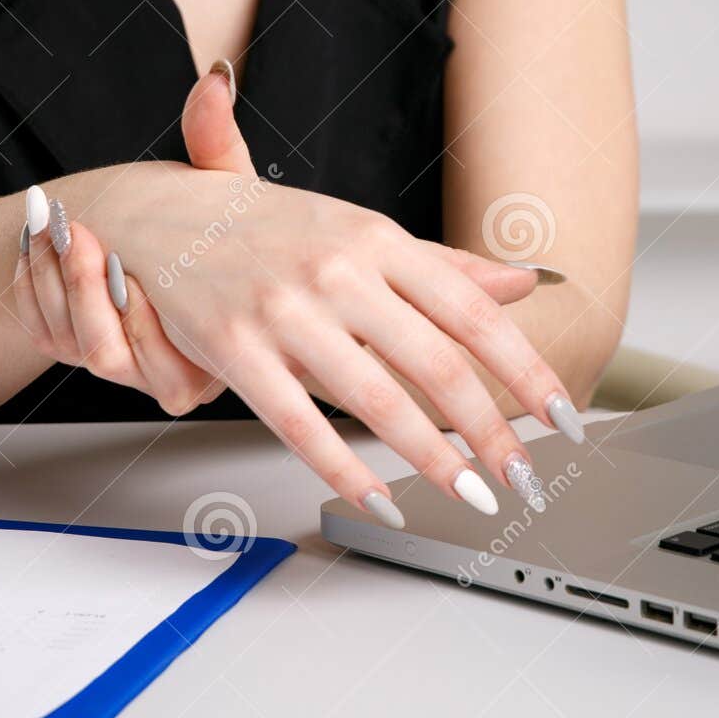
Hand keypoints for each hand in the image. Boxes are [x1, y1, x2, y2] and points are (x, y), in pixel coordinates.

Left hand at [10, 69, 257, 415]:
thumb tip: (216, 81)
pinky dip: (29, 287)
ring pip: (69, 344)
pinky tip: (33, 241)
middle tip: (74, 230)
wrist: (178, 243)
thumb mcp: (224, 186)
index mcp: (216, 352)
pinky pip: (40, 331)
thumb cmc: (216, 225)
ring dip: (50, 281)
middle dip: (83, 292)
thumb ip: (219, 145)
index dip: (139, 318)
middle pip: (108, 357)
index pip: (171, 368)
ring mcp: (118, 365)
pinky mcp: (75, 347)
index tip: (120, 257)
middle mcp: (167, 373)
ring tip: (47, 220)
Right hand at [101, 65, 585, 525]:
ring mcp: (284, 311)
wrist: (156, 215)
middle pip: (436, 364)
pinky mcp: (236, 349)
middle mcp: (337, 271)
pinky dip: (346, 473)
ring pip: (376, 401)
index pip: (473, 312)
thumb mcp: (359, 231)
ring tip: (471, 494)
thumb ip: (442, 266)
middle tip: (522, 476)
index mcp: (377, 239)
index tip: (562, 415)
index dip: (525, 370)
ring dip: (433, 459)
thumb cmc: (265, 229)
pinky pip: (300, 425)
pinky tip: (381, 501)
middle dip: (491, 432)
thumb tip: (521, 283)